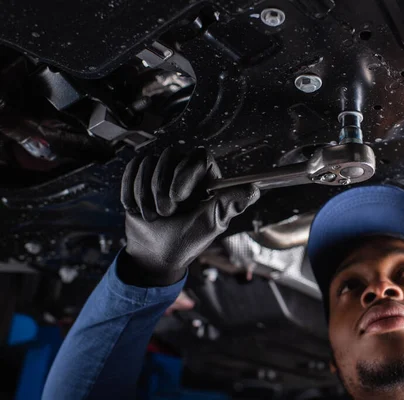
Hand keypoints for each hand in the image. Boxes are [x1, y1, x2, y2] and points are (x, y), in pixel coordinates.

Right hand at [120, 147, 258, 285]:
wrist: (155, 254)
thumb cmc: (186, 241)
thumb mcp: (209, 225)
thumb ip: (228, 204)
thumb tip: (254, 190)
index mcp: (208, 179)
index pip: (199, 156)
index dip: (185, 172)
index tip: (177, 197)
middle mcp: (186, 171)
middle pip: (170, 156)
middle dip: (161, 189)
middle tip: (165, 213)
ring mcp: (163, 172)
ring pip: (148, 162)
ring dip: (145, 194)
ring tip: (154, 215)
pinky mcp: (142, 175)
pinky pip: (132, 168)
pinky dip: (131, 192)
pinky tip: (139, 209)